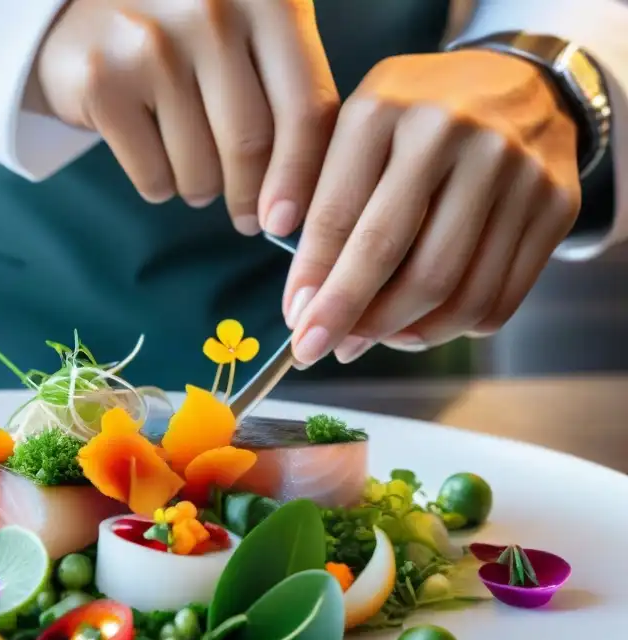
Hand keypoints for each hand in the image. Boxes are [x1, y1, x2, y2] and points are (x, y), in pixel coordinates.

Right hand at [34, 0, 337, 235]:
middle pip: (251, 145)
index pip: (303, 107)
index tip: (290, 221)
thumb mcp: (251, 35)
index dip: (302, 177)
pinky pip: (152, 175)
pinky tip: (152, 153)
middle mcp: (212, 10)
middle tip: (247, 218)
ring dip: (201, 188)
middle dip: (251, 198)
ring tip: (193, 168)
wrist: (76, 7)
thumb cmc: (184, 33)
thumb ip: (290, 91)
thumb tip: (312, 195)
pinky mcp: (103, 82)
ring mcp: (152, 44)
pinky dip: (158, 185)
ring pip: (200, 169)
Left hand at [281, 51, 581, 365]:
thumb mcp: (357, 124)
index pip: (337, 216)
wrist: (523, 82)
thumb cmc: (418, 116)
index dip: (312, 281)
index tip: (295, 323)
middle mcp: (450, 133)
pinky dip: (452, 328)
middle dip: (346, 316)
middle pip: (390, 254)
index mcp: (385, 110)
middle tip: (319, 349)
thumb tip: (294, 276)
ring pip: (448, 288)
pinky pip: (497, 297)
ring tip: (368, 340)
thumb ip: (317, 187)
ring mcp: (510, 169)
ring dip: (398, 332)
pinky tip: (420, 327)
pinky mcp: (553, 204)